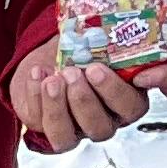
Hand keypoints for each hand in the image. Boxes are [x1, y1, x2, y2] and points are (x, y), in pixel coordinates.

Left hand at [7, 41, 146, 155]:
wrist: (52, 56)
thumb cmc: (82, 52)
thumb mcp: (100, 45)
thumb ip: (109, 45)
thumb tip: (107, 29)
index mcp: (126, 102)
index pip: (130, 108)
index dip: (114, 92)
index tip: (97, 69)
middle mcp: (103, 121)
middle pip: (99, 128)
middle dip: (83, 100)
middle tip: (73, 72)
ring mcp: (73, 130)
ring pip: (66, 138)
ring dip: (57, 107)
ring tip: (52, 79)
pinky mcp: (44, 129)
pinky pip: (39, 122)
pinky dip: (36, 97)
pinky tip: (38, 73)